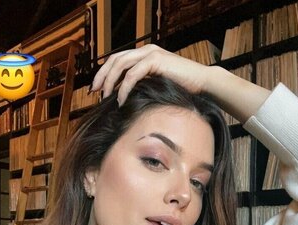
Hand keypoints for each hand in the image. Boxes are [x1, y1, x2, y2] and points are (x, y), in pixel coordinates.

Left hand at [90, 43, 211, 105]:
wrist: (202, 83)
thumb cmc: (182, 88)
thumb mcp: (158, 85)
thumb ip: (143, 86)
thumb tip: (126, 98)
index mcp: (145, 55)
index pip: (118, 60)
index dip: (105, 73)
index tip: (97, 89)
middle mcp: (146, 50)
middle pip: (115, 59)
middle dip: (102, 75)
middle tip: (94, 92)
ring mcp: (150, 53)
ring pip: (121, 64)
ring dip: (110, 81)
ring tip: (105, 97)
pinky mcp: (156, 60)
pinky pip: (133, 74)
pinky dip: (124, 88)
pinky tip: (121, 100)